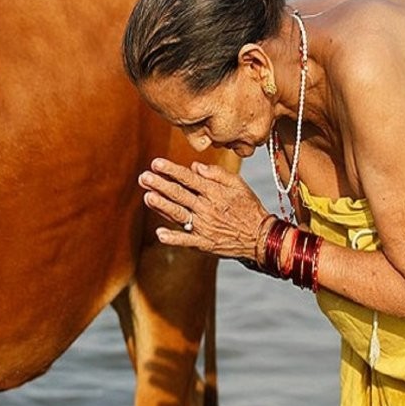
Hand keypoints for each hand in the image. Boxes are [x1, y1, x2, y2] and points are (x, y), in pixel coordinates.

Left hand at [138, 158, 269, 259]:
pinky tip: (159, 233)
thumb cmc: (249, 207)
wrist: (261, 236)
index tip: (155, 163)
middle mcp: (206, 208)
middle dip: (159, 185)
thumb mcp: (238, 184)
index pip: (188, 178)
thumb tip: (194, 166)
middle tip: (143, 177)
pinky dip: (173, 238)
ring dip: (161, 206)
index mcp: (214, 192)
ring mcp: (204, 226)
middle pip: (179, 194)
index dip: (171, 170)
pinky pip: (186, 240)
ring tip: (147, 197)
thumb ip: (216, 173)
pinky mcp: (204, 243)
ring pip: (178, 214)